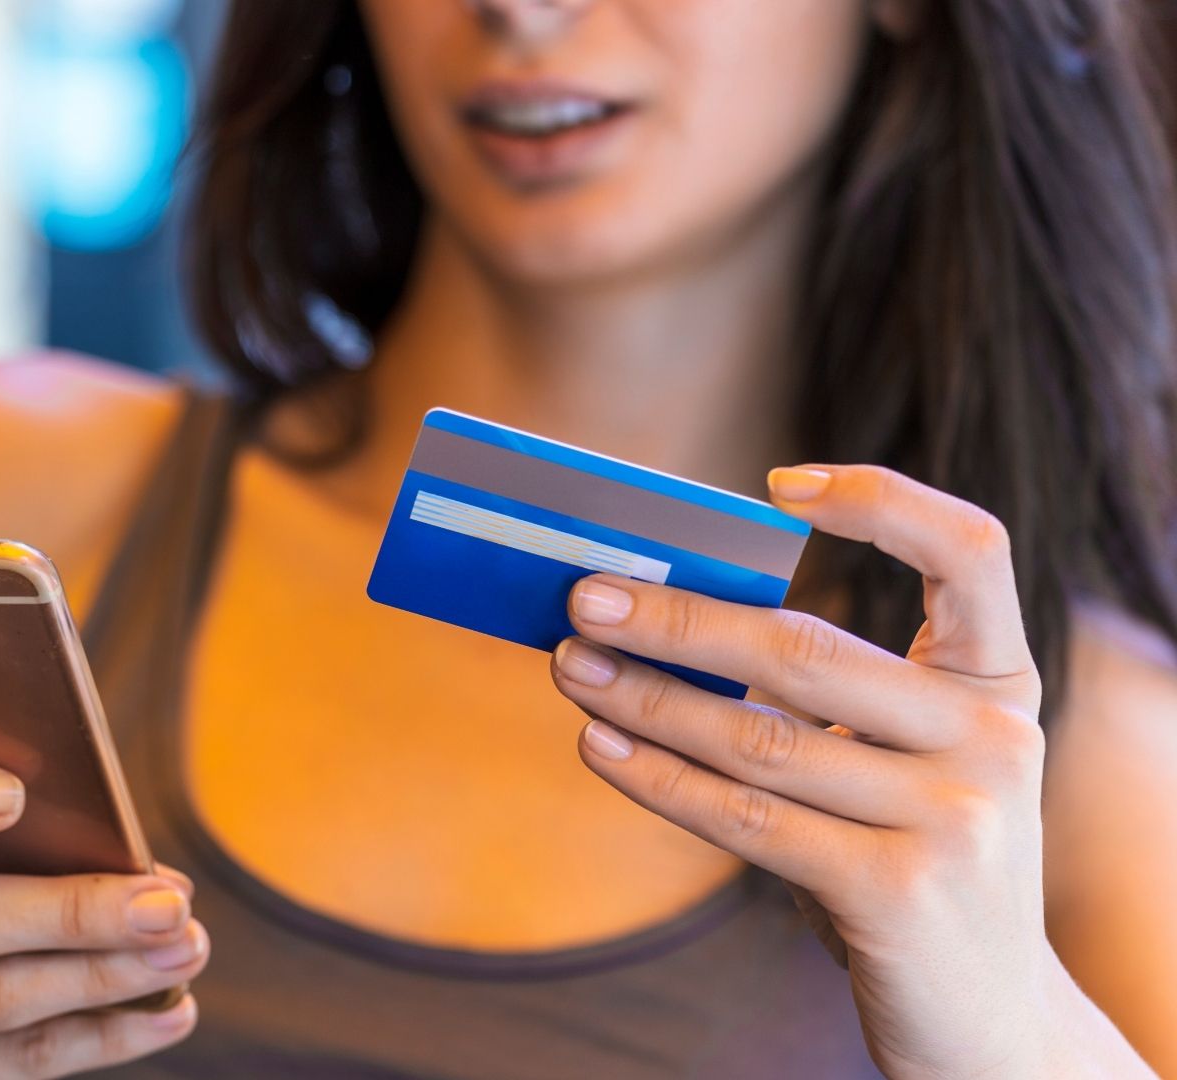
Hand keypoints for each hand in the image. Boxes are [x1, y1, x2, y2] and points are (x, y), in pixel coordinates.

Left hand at [546, 464, 1062, 1078]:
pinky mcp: (899, 890)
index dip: (884, 501)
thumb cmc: (909, 860)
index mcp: (998, 684)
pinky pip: (747, 818)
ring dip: (644, 698)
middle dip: (677, 620)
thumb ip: (823, 697)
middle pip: (808, 650)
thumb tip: (654, 620)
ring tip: (570, 668)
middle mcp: (992, 738)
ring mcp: (956, 817)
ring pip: (760, 737)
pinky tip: (598, 748)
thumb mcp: (901, 763)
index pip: (972, 551)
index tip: (779, 485)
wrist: (988, 1019)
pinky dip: (659, 779)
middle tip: (582, 596)